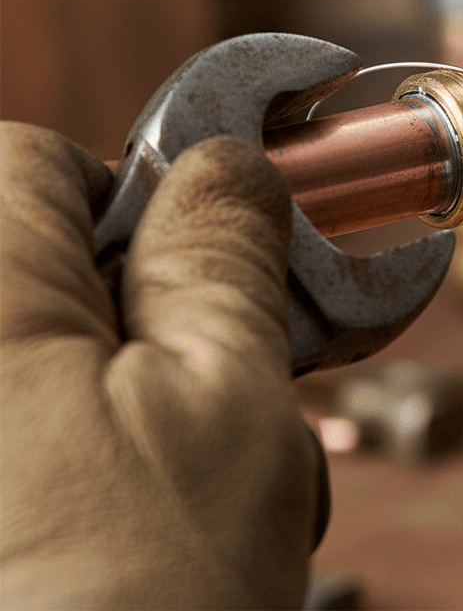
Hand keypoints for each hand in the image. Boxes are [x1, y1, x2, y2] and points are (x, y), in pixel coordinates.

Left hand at [0, 123, 322, 609]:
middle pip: (25, 262)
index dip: (135, 199)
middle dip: (129, 308)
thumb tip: (227, 164)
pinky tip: (110, 520)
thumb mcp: (228, 400)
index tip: (194, 267)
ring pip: (28, 358)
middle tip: (197, 390)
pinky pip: (18, 428)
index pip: (34, 156)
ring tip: (162, 480)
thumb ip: (226, 254)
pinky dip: (58, 451)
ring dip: (107, 393)